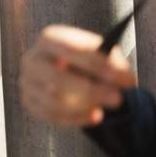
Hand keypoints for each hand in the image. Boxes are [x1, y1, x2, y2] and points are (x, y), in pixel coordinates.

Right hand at [19, 25, 137, 126]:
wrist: (62, 67)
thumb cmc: (85, 58)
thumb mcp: (99, 52)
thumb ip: (112, 61)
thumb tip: (125, 78)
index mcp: (48, 38)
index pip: (72, 51)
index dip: (101, 66)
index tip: (128, 80)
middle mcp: (32, 59)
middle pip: (57, 79)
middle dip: (91, 91)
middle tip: (119, 99)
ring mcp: (27, 82)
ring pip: (54, 101)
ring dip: (85, 106)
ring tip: (105, 106)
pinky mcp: (28, 101)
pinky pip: (52, 115)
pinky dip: (77, 119)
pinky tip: (96, 115)